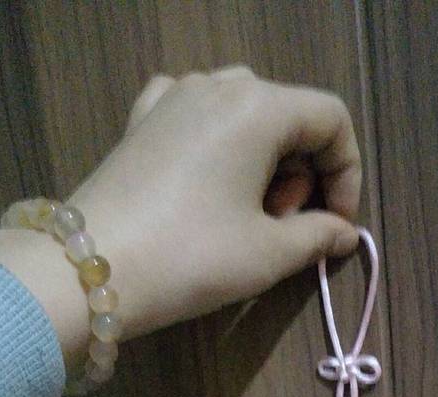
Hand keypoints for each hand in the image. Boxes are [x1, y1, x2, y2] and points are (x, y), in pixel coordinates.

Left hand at [0, 68, 361, 373]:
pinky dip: (217, 145)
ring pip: (243, 114)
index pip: (331, 120)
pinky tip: (208, 180)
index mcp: (258, 106)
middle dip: (303, 173)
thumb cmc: (192, 258)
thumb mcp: (268, 254)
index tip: (337, 225)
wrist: (90, 271)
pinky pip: (197, 115)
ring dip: (263, 162)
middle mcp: (217, 85)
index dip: (347, 174)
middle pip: (288, 115)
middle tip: (286, 228)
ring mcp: (173, 97)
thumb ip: (317, 237)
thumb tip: (345, 233)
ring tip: (248, 215)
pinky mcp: (141, 121)